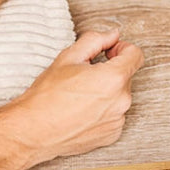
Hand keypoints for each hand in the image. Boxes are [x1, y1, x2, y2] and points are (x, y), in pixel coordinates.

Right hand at [2, 28, 143, 164]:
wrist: (34, 131)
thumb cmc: (47, 96)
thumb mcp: (68, 57)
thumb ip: (95, 40)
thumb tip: (112, 35)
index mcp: (114, 78)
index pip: (135, 55)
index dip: (122, 48)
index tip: (108, 52)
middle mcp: (121, 101)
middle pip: (125, 76)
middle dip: (108, 72)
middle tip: (82, 77)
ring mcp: (118, 120)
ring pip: (119, 97)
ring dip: (106, 92)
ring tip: (79, 97)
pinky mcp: (112, 135)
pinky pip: (114, 115)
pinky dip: (102, 111)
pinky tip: (81, 112)